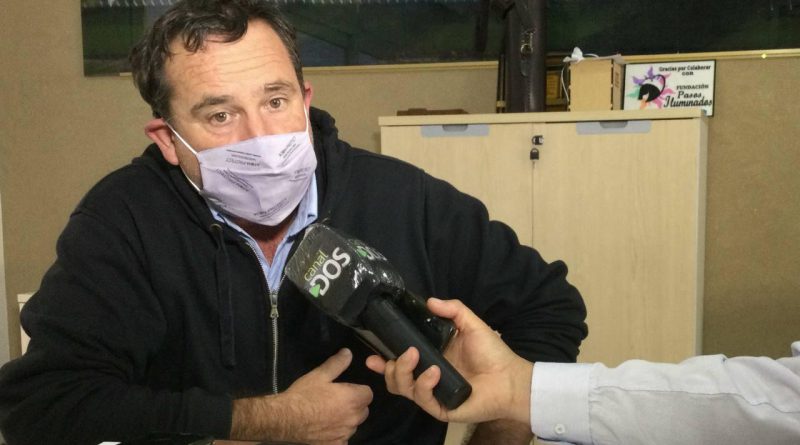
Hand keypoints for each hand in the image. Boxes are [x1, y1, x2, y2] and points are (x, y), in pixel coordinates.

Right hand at [231, 348, 372, 443]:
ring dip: (347, 420)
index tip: (346, 389)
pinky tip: (327, 429)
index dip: (357, 390)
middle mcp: (353, 418)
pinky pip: (344, 439)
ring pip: (354, 425)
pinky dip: (338, 435)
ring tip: (329, 414)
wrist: (284, 418)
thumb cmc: (303, 395)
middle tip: (336, 401)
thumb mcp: (319, 375)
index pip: (368, 394)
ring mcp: (345, 434)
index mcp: (353, 399)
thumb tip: (348, 353)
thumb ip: (337, 364)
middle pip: (363, 410)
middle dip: (354, 405)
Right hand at [365, 298, 532, 424]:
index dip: (383, 359)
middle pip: (395, 378)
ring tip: (414, 358)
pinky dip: (424, 384)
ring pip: (403, 389)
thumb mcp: (471, 324)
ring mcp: (432, 394)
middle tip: (402, 354)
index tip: (372, 353)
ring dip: (403, 373)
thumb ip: (452, 310)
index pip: (400, 361)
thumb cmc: (492, 353)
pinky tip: (434, 373)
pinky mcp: (440, 408)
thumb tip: (429, 300)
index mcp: (430, 358)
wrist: (510, 378)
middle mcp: (427, 377)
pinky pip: (422, 399)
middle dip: (390, 367)